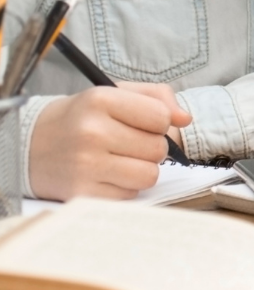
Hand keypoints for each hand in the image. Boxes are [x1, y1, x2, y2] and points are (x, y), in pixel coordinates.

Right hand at [28, 83, 190, 200]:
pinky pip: (130, 195)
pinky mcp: (81, 193)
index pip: (161, 118)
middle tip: (128, 143)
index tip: (143, 123)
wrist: (30, 145)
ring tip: (120, 159)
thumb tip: (186, 118)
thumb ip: (157, 98)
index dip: (159, 123)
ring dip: (141, 169)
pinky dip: (124, 187)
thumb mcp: (114, 94)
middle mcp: (92, 132)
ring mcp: (85, 165)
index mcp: (101, 100)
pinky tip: (106, 175)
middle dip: (150, 147)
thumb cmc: (81, 118)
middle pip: (157, 149)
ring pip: (149, 175)